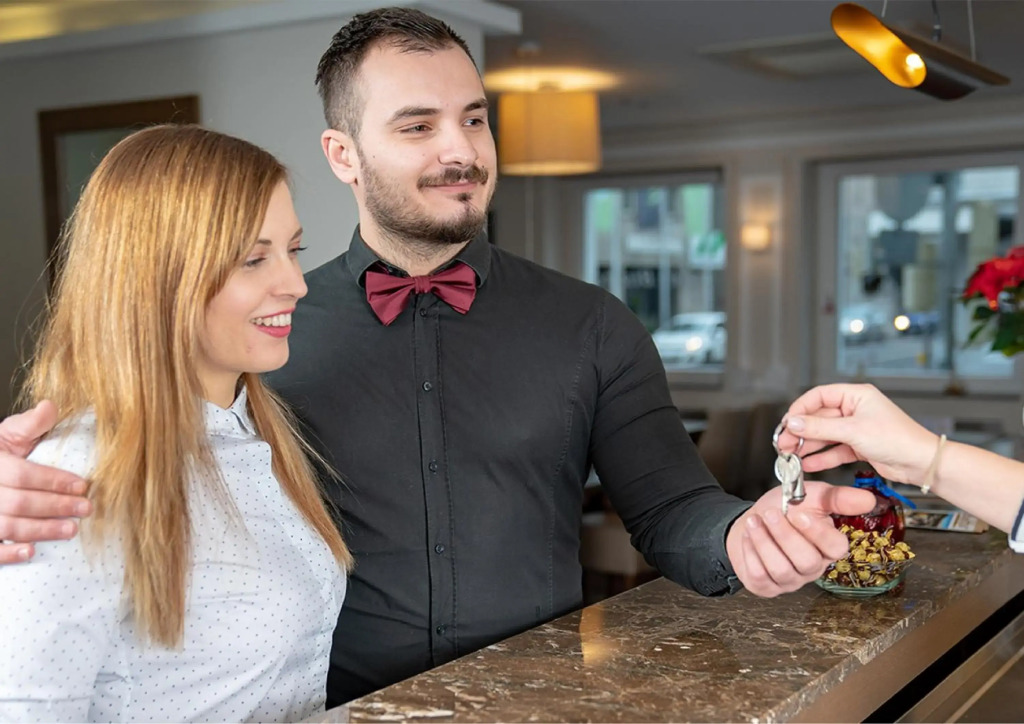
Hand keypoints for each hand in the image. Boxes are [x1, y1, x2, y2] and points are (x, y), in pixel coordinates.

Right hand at [0, 401, 89, 563]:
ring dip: (40, 530)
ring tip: (71, 530)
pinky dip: (7, 554)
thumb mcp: (9, 434)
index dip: (53, 481)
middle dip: (55, 506)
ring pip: (6, 527)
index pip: (22, 475)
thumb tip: (50, 406)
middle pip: (18, 502)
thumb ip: (31, 424)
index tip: (83, 486)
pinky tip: (31, 552)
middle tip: (86, 509)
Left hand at [725, 481, 874, 596]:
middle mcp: (812, 568)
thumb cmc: (786, 509)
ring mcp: (790, 581)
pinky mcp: (767, 587)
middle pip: (806, 561)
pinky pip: (759, 577)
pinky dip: (750, 552)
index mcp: (828, 547)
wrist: (754, 521)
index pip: (835, 549)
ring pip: (781, 570)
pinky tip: (748, 535)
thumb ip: (837, 498)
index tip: (799, 513)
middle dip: (785, 536)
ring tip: (753, 521)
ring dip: (763, 542)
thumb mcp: (811, 496)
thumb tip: (869, 499)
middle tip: (770, 514)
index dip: (818, 533)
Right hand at [780, 383, 937, 484]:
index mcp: (856, 395)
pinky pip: (834, 449)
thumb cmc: (898, 439)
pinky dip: (822, 456)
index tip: (786, 422)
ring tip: (791, 455)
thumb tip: (793, 422)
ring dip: (808, 445)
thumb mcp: (853, 431)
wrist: (921, 463)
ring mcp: (856, 428)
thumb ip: (820, 427)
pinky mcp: (859, 445)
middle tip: (784, 442)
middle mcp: (855, 409)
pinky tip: (809, 463)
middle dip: (800, 431)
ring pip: (825, 435)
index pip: (819, 396)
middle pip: (819, 417)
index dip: (800, 409)